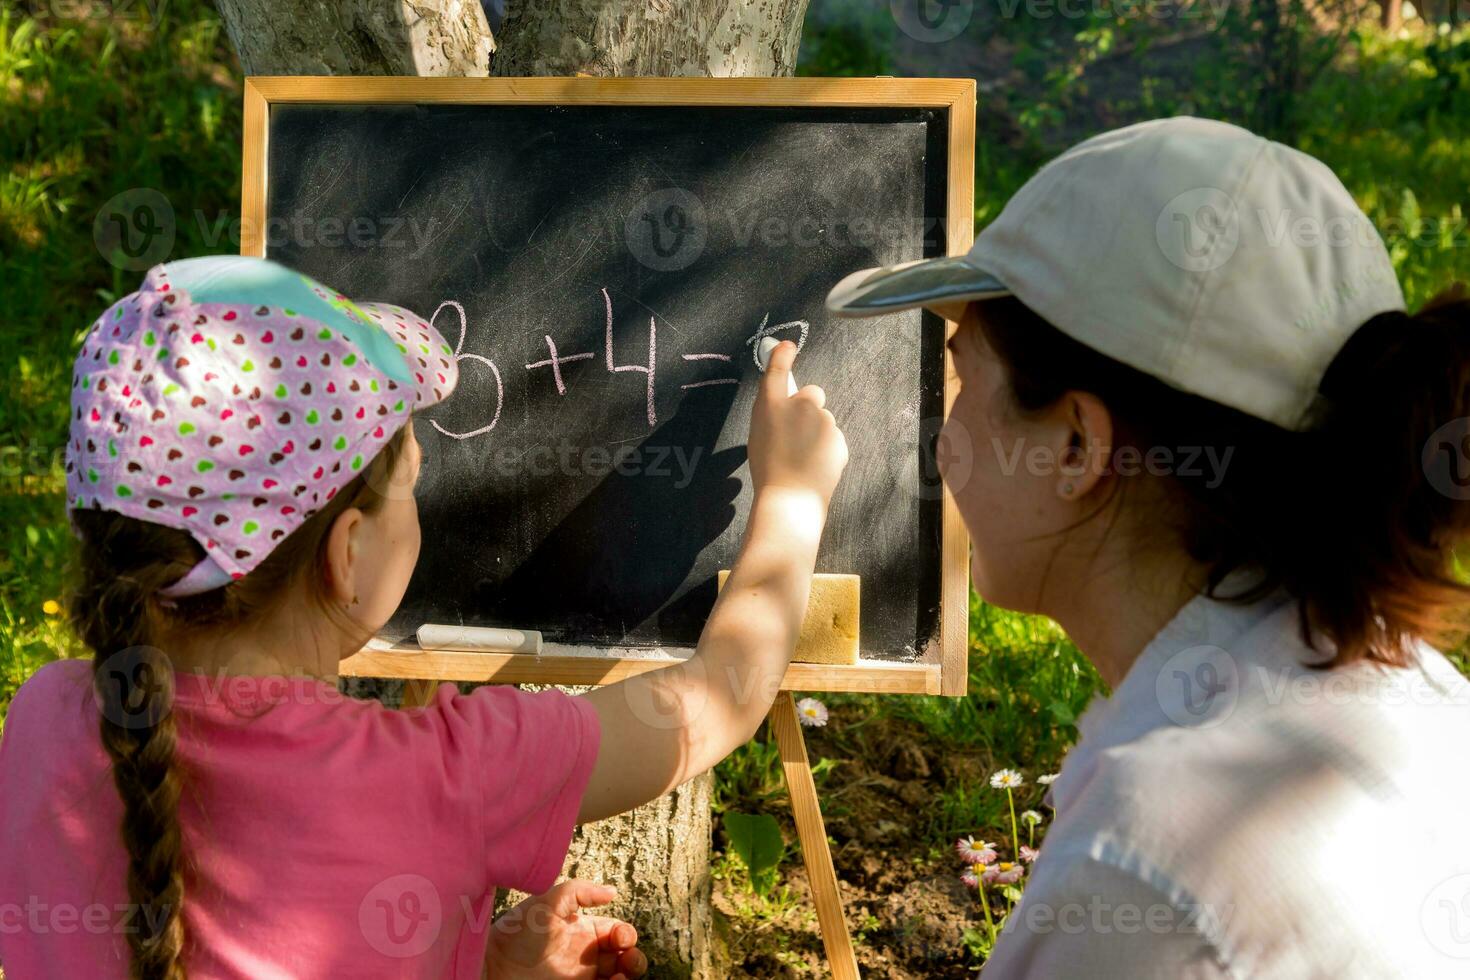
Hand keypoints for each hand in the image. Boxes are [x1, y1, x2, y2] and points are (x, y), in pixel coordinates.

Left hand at [485, 880, 646, 979]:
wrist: (493, 967)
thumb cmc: (517, 933)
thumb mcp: (547, 901)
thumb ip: (580, 891)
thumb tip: (613, 892)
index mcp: (582, 930)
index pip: (616, 932)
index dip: (625, 934)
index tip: (620, 937)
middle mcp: (585, 954)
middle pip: (623, 956)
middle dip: (633, 956)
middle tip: (628, 958)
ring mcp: (581, 976)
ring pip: (619, 976)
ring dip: (630, 973)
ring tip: (624, 974)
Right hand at [747, 340, 848, 506]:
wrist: (791, 497)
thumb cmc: (768, 468)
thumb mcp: (759, 434)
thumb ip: (772, 413)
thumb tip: (787, 402)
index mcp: (772, 405)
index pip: (779, 370)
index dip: (782, 354)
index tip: (787, 346)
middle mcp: (800, 406)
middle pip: (811, 395)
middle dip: (807, 407)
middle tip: (796, 432)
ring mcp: (823, 421)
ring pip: (822, 420)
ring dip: (815, 431)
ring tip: (802, 456)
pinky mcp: (838, 438)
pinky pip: (832, 437)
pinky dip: (825, 447)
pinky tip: (813, 464)